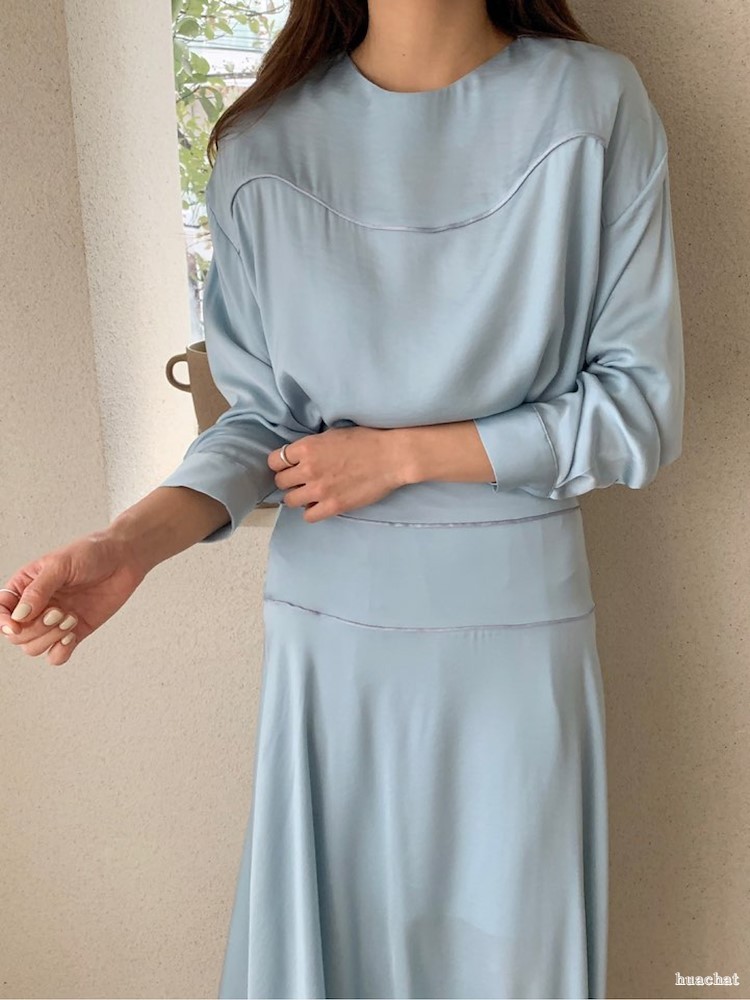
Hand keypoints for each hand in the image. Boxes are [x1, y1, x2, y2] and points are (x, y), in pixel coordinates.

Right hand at [1, 531, 146, 666]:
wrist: (123, 559)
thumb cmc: (91, 553)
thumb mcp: (60, 565)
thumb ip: (38, 590)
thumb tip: (18, 616)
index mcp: (25, 587)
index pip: (1, 611)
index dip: (3, 622)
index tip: (16, 626)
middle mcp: (36, 606)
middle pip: (18, 636)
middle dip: (36, 629)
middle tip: (59, 611)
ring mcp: (54, 622)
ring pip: (33, 648)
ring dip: (49, 638)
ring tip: (70, 618)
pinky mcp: (74, 632)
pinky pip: (56, 656)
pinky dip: (61, 651)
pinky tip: (72, 635)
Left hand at [267, 425, 411, 522]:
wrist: (391, 457)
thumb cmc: (366, 440)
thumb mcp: (332, 434)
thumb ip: (313, 446)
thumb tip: (300, 455)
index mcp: (307, 448)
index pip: (274, 461)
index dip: (281, 464)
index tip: (289, 466)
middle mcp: (308, 469)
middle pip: (280, 482)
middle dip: (289, 480)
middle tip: (301, 480)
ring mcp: (319, 490)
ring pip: (290, 500)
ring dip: (298, 497)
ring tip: (310, 493)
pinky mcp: (333, 506)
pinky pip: (308, 516)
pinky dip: (311, 511)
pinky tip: (320, 504)